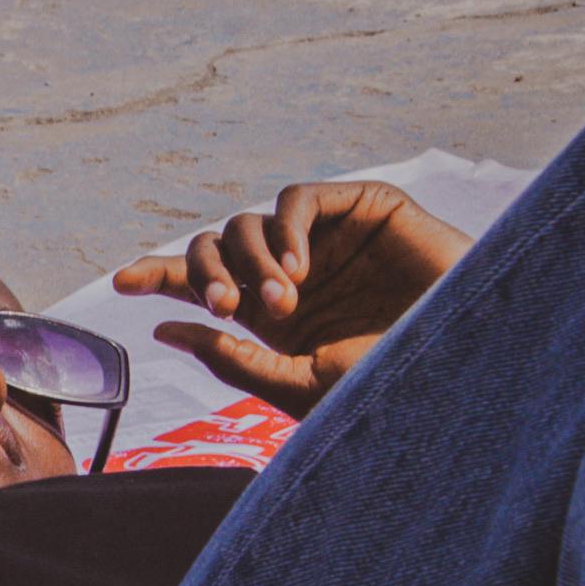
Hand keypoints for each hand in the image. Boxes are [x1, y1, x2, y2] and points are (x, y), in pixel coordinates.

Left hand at [115, 178, 471, 415]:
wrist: (464, 358)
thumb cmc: (392, 380)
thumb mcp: (301, 385)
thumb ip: (234, 360)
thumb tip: (165, 330)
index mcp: (274, 315)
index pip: (201, 284)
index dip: (160, 276)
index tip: (119, 280)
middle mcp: (292, 271)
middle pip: (215, 247)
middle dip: (204, 272)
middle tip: (222, 307)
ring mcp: (324, 238)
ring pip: (250, 224)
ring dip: (251, 259)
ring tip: (283, 302)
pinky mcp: (360, 207)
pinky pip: (298, 201)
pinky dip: (286, 229)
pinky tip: (299, 270)